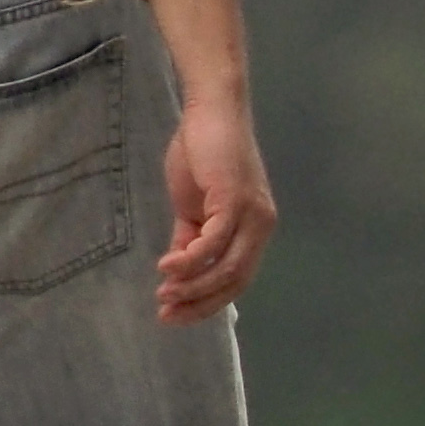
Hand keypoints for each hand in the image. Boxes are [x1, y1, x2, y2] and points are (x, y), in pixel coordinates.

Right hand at [157, 93, 275, 322]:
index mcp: (254, 229)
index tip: (175, 315)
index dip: (207, 303)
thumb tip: (178, 270)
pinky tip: (166, 267)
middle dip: (200, 303)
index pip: (236, 279)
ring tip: (163, 294)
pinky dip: (189, 259)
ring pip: (227, 267)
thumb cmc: (202, 151)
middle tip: (166, 314)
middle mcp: (261, 226)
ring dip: (192, 286)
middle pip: (235, 281)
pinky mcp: (235, 199)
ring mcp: (252, 214)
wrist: (210, 109)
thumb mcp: (193, 204)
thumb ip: (190, 236)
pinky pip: (214, 241)